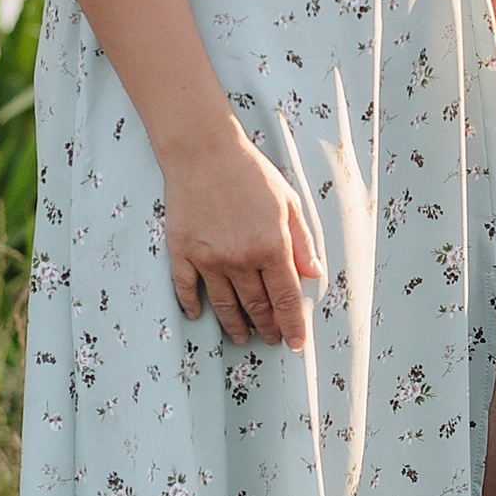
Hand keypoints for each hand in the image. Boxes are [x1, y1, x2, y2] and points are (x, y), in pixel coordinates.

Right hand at [162, 127, 320, 348]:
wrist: (203, 153)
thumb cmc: (251, 173)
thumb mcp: (289, 203)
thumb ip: (302, 242)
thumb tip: (314, 274)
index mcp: (271, 247)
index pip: (285, 298)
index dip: (292, 324)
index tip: (296, 342)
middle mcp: (240, 259)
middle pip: (256, 306)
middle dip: (267, 327)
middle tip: (272, 339)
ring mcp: (208, 259)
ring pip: (224, 305)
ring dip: (235, 325)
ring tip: (243, 337)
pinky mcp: (182, 253)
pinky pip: (187, 289)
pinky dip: (194, 306)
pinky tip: (200, 315)